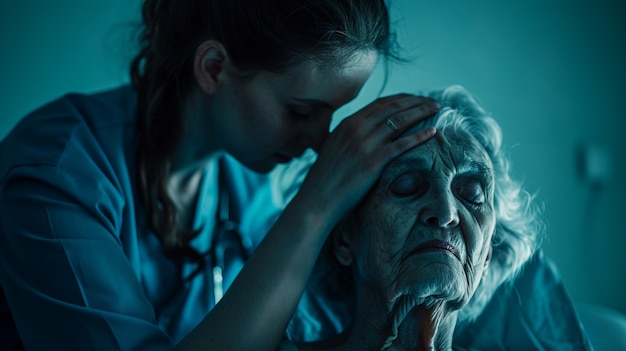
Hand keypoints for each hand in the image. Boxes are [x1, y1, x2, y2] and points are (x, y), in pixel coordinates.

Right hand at [295, 94, 438, 225]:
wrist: (316, 200)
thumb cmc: (324, 180)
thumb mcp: (332, 149)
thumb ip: (345, 138)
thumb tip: (357, 136)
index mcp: (347, 123)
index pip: (380, 103)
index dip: (401, 99)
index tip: (415, 100)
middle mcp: (357, 128)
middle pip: (393, 107)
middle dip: (416, 101)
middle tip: (433, 102)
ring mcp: (366, 144)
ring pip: (401, 121)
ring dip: (422, 112)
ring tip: (437, 110)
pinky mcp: (374, 161)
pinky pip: (402, 144)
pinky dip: (419, 135)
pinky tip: (433, 132)